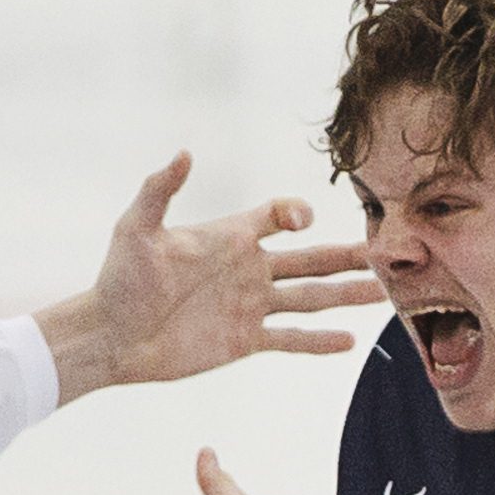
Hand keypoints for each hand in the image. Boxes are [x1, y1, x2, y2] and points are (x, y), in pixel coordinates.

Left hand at [36, 153, 380, 404]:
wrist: (111, 336)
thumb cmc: (119, 279)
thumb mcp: (136, 228)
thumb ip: (159, 190)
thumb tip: (183, 153)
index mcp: (230, 237)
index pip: (277, 215)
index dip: (294, 213)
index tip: (300, 222)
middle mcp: (247, 268)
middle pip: (309, 257)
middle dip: (345, 255)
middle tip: (384, 250)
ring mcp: (250, 306)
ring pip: (310, 297)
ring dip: (346, 296)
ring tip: (383, 293)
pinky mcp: (244, 340)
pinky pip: (290, 339)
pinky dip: (319, 342)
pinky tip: (350, 341)